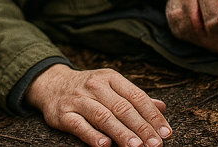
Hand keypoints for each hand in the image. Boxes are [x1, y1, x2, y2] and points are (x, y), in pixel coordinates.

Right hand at [24, 64, 171, 146]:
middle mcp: (94, 86)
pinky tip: (105, 145)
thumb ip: (135, 98)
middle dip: (141, 128)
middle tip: (156, 144)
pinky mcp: (63, 114)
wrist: (51, 84)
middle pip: (122, 108)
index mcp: (110, 78)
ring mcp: (78, 99)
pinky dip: (92, 135)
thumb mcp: (111, 86)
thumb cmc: (88, 89)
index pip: (136, 96)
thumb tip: (162, 107)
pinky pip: (79, 125)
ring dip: (121, 133)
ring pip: (103, 117)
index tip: (166, 132)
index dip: (152, 116)